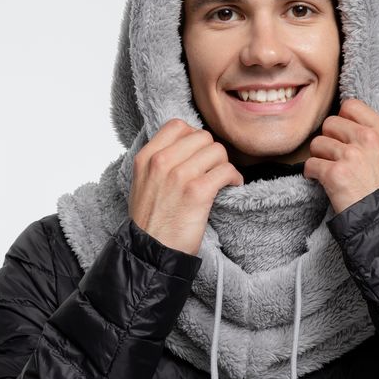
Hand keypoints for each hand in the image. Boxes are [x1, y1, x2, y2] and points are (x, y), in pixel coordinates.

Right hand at [128, 119, 243, 256]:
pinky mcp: (197, 192)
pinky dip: (234, 178)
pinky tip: (232, 186)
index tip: (199, 154)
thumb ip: (160, 162)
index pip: (178, 126)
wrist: (151, 252)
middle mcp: (161, 162)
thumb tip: (188, 148)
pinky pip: (226, 170)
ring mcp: (179, 175)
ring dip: (224, 165)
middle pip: (202, 136)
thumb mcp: (143, 183)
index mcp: (146, 157)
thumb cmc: (151, 222)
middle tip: (213, 170)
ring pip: (217, 151)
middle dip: (212, 153)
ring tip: (222, 180)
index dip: (194, 137)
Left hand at [303, 97, 378, 215]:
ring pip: (317, 144)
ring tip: (330, 171)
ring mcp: (350, 155)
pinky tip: (322, 181)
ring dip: (319, 158)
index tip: (342, 135)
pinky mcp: (335, 173)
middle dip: (328, 140)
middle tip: (334, 157)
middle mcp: (367, 138)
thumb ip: (371, 135)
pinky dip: (312, 174)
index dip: (342, 120)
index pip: (350, 106)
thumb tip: (344, 123)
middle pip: (329, 124)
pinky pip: (310, 165)